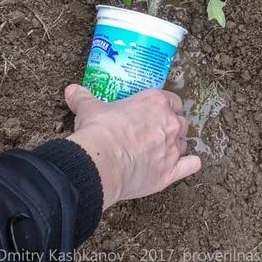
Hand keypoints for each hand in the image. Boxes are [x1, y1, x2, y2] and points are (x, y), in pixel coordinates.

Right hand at [66, 85, 200, 208]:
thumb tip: (71, 90)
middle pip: (181, 122)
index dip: (167, 106)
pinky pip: (190, 166)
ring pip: (184, 143)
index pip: (172, 100)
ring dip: (177, 145)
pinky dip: (190, 165)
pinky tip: (189, 164)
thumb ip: (83, 97)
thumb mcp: (89, 108)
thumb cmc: (100, 130)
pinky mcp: (170, 172)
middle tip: (157, 132)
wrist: (101, 161)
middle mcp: (169, 123)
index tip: (158, 111)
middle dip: (172, 126)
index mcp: (155, 102)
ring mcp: (172, 148)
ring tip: (165, 150)